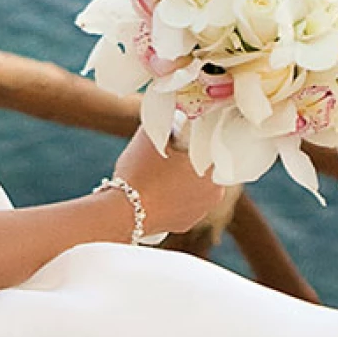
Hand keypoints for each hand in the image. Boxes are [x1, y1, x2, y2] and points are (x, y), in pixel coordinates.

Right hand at [113, 126, 227, 237]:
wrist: (122, 212)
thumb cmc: (139, 171)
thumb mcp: (150, 136)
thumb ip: (165, 122)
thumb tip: (170, 112)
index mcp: (212, 168)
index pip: (214, 146)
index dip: (201, 136)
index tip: (187, 132)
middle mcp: (215, 193)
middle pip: (206, 166)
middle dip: (193, 158)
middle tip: (174, 149)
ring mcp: (201, 212)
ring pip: (197, 187)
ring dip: (186, 178)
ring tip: (164, 171)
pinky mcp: (186, 224)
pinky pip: (185, 203)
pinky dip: (176, 196)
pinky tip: (161, 189)